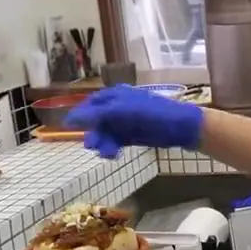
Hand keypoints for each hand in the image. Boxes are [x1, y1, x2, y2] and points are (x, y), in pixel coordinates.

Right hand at [65, 85, 203, 158]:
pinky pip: (117, 140)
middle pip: (98, 120)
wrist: (182, 127)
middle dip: (95, 133)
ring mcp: (127, 121)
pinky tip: (113, 154)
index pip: (91, 104)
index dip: (80, 115)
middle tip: (93, 146)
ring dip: (104, 142)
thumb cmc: (152, 114)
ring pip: (106, 132)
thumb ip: (96, 114)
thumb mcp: (121, 111)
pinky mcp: (134, 134)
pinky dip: (113, 147)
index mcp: (116, 95)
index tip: (68, 127)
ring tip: (108, 154)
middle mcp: (119, 106)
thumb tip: (70, 119)